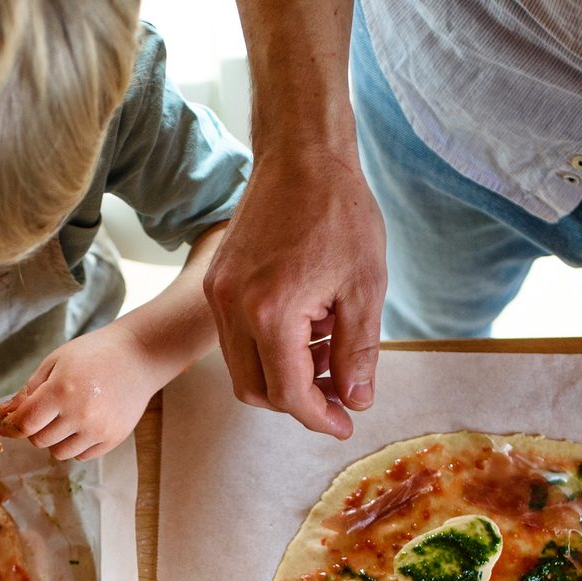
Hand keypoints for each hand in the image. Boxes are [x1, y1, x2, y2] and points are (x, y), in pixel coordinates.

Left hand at [0, 322, 158, 461]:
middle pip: (40, 441)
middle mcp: (80, 414)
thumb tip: (5, 414)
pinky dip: (75, 445)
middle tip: (44, 414)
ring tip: (64, 420)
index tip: (7, 426)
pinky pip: (82, 456)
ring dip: (54, 440)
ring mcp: (98, 430)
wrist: (137, 356)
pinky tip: (82, 425)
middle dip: (35, 430)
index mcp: (61, 390)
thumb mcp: (55, 362)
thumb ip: (29, 390)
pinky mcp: (113, 439)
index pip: (25, 424)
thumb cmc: (92, 354)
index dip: (11, 427)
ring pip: (59, 453)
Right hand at [202, 143, 385, 437]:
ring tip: (327, 354)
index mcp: (271, 314)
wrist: (302, 155)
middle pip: (257, 391)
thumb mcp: (365, 286)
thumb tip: (355, 400)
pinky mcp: (216, 283)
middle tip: (339, 394)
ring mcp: (218, 296)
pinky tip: (306, 327)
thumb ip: (358, 351)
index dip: (320, 417)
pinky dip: (267, 349)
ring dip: (282, 377)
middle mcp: (233, 309)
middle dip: (298, 403)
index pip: (289, 394)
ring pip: (242, 368)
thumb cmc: (339, 212)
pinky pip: (235, 338)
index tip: (345, 423)